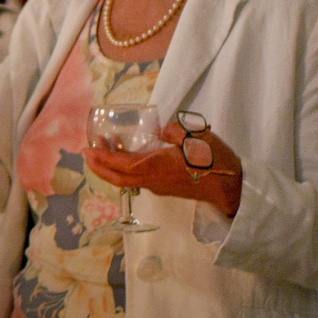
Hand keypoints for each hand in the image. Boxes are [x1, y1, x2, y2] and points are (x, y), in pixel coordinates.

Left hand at [84, 122, 242, 215]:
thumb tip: (161, 130)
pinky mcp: (165, 187)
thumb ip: (174, 131)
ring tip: (105, 147)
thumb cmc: (214, 162)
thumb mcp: (196, 138)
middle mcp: (151, 179)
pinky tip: (129, 155)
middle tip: (87, 151)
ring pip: (126, 179)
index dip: (101, 158)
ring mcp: (158, 186)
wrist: (231, 188)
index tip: (87, 149)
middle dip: (99, 166)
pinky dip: (125, 168)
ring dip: (111, 166)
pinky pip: (137, 178)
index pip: (120, 165)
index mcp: (155, 167)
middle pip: (116, 177)